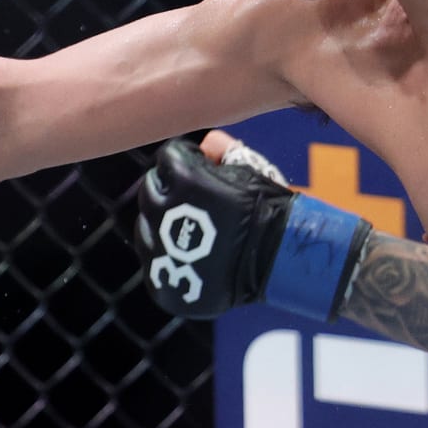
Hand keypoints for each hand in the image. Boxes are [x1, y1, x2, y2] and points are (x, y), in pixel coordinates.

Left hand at [132, 135, 371, 321]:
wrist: (281, 260)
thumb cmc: (268, 210)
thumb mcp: (249, 170)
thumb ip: (222, 150)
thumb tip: (206, 143)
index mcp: (183, 178)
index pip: (167, 159)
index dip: (184, 161)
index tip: (198, 168)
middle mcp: (163, 212)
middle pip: (151, 191)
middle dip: (169, 191)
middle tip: (194, 201)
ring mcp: (160, 251)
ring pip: (145, 229)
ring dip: (163, 226)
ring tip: (193, 234)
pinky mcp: (163, 285)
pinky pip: (154, 264)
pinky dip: (167, 259)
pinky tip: (191, 258)